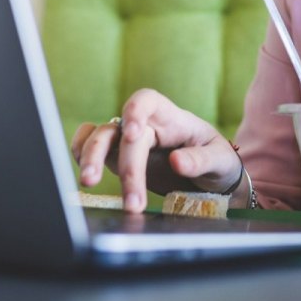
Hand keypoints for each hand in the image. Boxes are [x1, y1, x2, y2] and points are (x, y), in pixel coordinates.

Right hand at [70, 89, 241, 212]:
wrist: (209, 175)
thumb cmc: (216, 160)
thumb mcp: (220, 160)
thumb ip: (200, 161)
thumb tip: (177, 161)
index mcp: (171, 118)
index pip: (148, 100)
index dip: (135, 111)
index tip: (133, 134)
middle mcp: (145, 125)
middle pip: (123, 131)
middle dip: (125, 165)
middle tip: (131, 199)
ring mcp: (128, 140)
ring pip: (100, 137)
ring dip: (91, 157)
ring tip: (88, 183)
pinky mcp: (118, 158)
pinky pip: (90, 145)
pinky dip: (80, 152)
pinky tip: (83, 170)